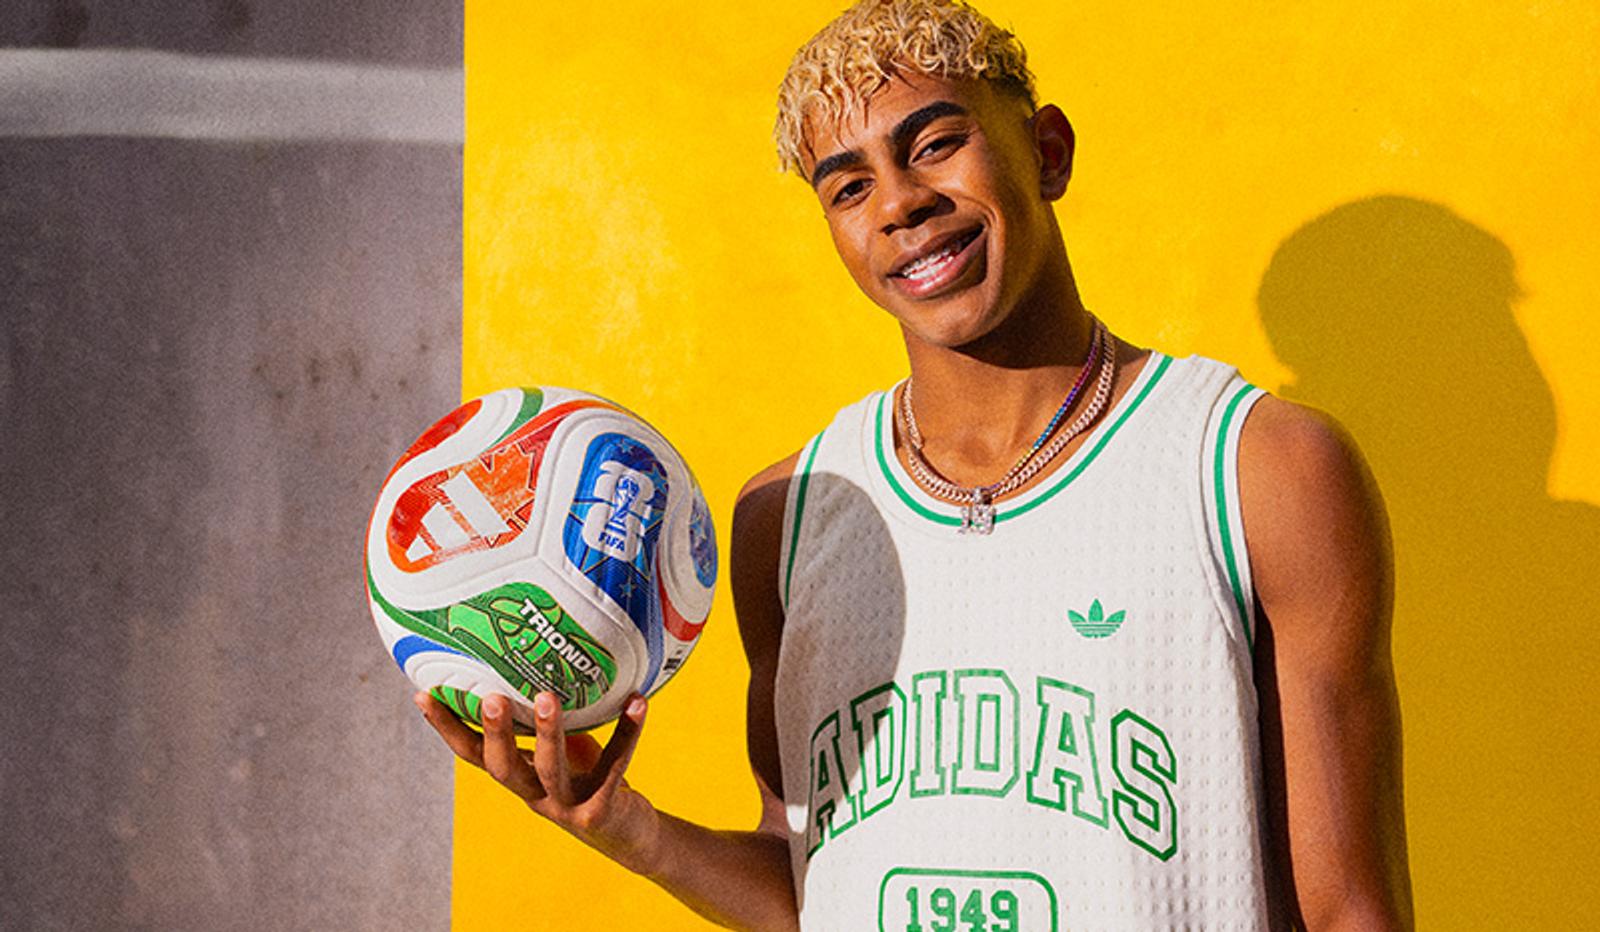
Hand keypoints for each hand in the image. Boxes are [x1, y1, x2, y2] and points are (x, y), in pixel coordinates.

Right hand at [414, 689, 660, 874]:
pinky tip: (638, 702)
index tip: (423, 693)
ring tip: (548, 697)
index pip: (472, 754)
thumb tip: (536, 652)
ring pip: (551, 770)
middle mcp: (534, 795)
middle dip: (496, 733)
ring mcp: (566, 806)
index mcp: (518, 777)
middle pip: (504, 768)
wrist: (629, 832)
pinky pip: (614, 766)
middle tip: (492, 698)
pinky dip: (627, 732)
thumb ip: (545, 719)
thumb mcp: (559, 748)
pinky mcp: (601, 811)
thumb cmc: (587, 778)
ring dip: (549, 733)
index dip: (446, 728)